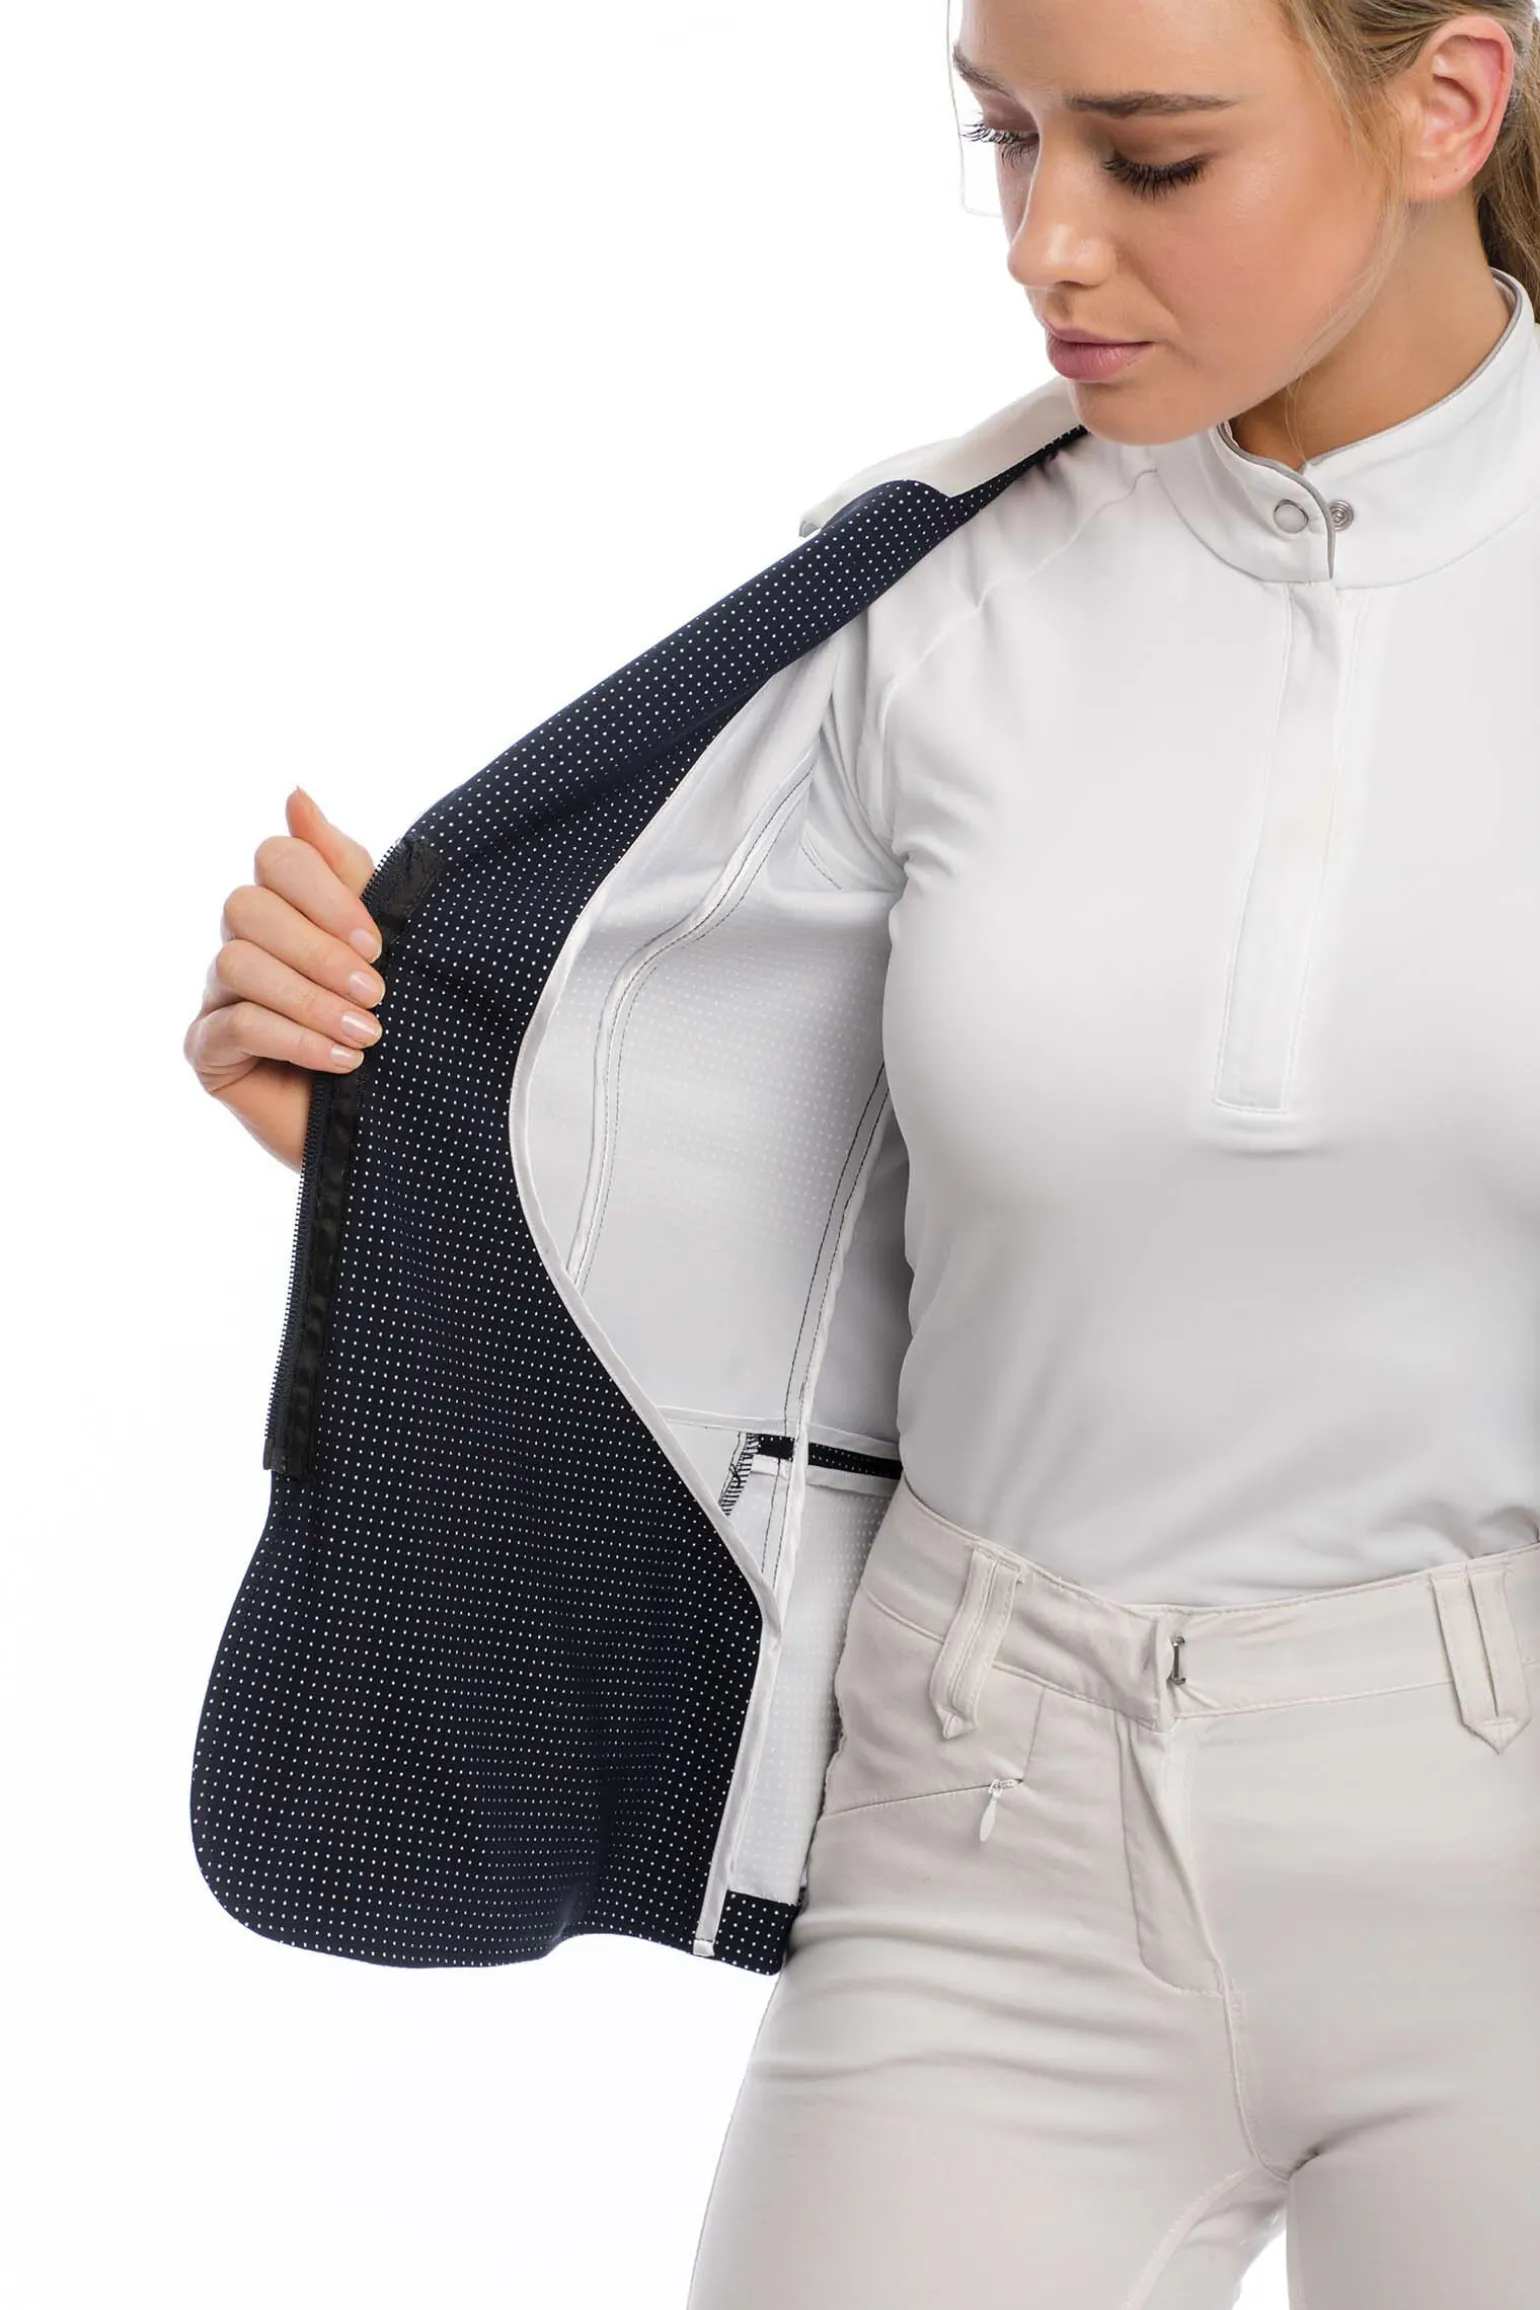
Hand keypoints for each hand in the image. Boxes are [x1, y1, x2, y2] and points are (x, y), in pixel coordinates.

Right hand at [184, 786, 384, 1171]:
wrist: (388, 1125)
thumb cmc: (387, 1029)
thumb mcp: (379, 946)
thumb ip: (344, 871)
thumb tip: (295, 794)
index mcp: (285, 907)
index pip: (278, 857)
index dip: (325, 893)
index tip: (377, 943)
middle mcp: (242, 943)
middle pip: (248, 906)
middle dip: (319, 950)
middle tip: (377, 992)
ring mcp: (217, 996)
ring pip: (239, 963)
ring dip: (311, 1000)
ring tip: (366, 1036)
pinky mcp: (207, 1050)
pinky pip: (235, 1024)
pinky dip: (294, 1038)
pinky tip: (341, 1062)